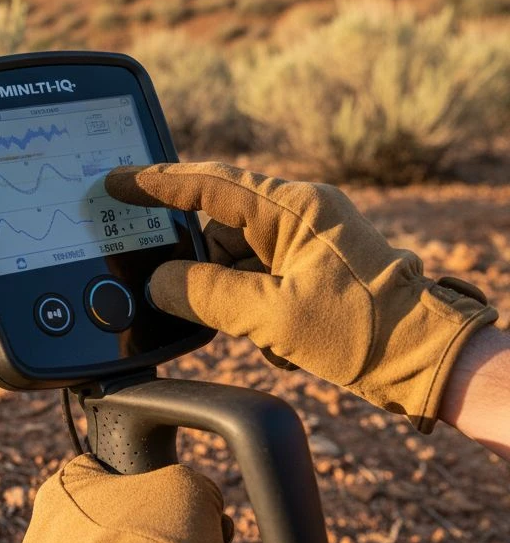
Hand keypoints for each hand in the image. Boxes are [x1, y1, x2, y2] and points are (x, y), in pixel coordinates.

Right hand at [106, 162, 498, 431]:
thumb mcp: (272, 317)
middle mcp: (300, 213)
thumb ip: (204, 295)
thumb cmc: (364, 332)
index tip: (114, 182)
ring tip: (266, 336)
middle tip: (207, 307)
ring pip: (235, 258)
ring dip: (235, 300)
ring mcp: (307, 239)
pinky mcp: (311, 265)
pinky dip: (254, 308)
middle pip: (217, 229)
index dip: (155, 183)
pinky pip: (258, 276)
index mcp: (293, 208)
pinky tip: (279, 341)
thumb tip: (157, 284)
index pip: (208, 184)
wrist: (428, 360)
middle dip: (205, 271)